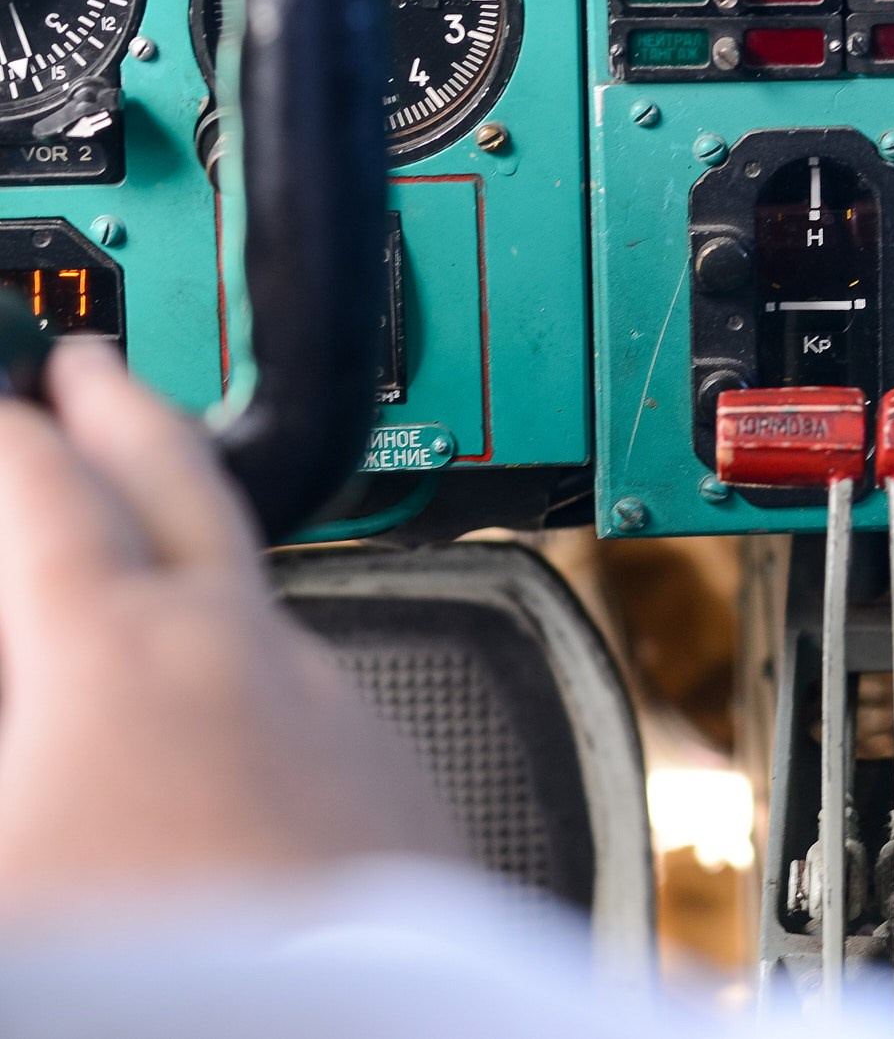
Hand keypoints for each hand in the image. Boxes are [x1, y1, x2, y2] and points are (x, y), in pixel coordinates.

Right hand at [0, 340, 461, 909]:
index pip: (41, 492)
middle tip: (98, 370)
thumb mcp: (3, 907)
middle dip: (131, 416)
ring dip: (201, 560)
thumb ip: (4, 762)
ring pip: (264, 600)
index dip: (5, 431)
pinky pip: (324, 698)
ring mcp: (340, 718)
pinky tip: (242, 725)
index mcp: (114, 651)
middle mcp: (246, 659)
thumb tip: (10, 752)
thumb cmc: (155, 985)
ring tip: (153, 556)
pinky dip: (263, 675)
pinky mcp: (401, 793)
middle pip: (185, 490)